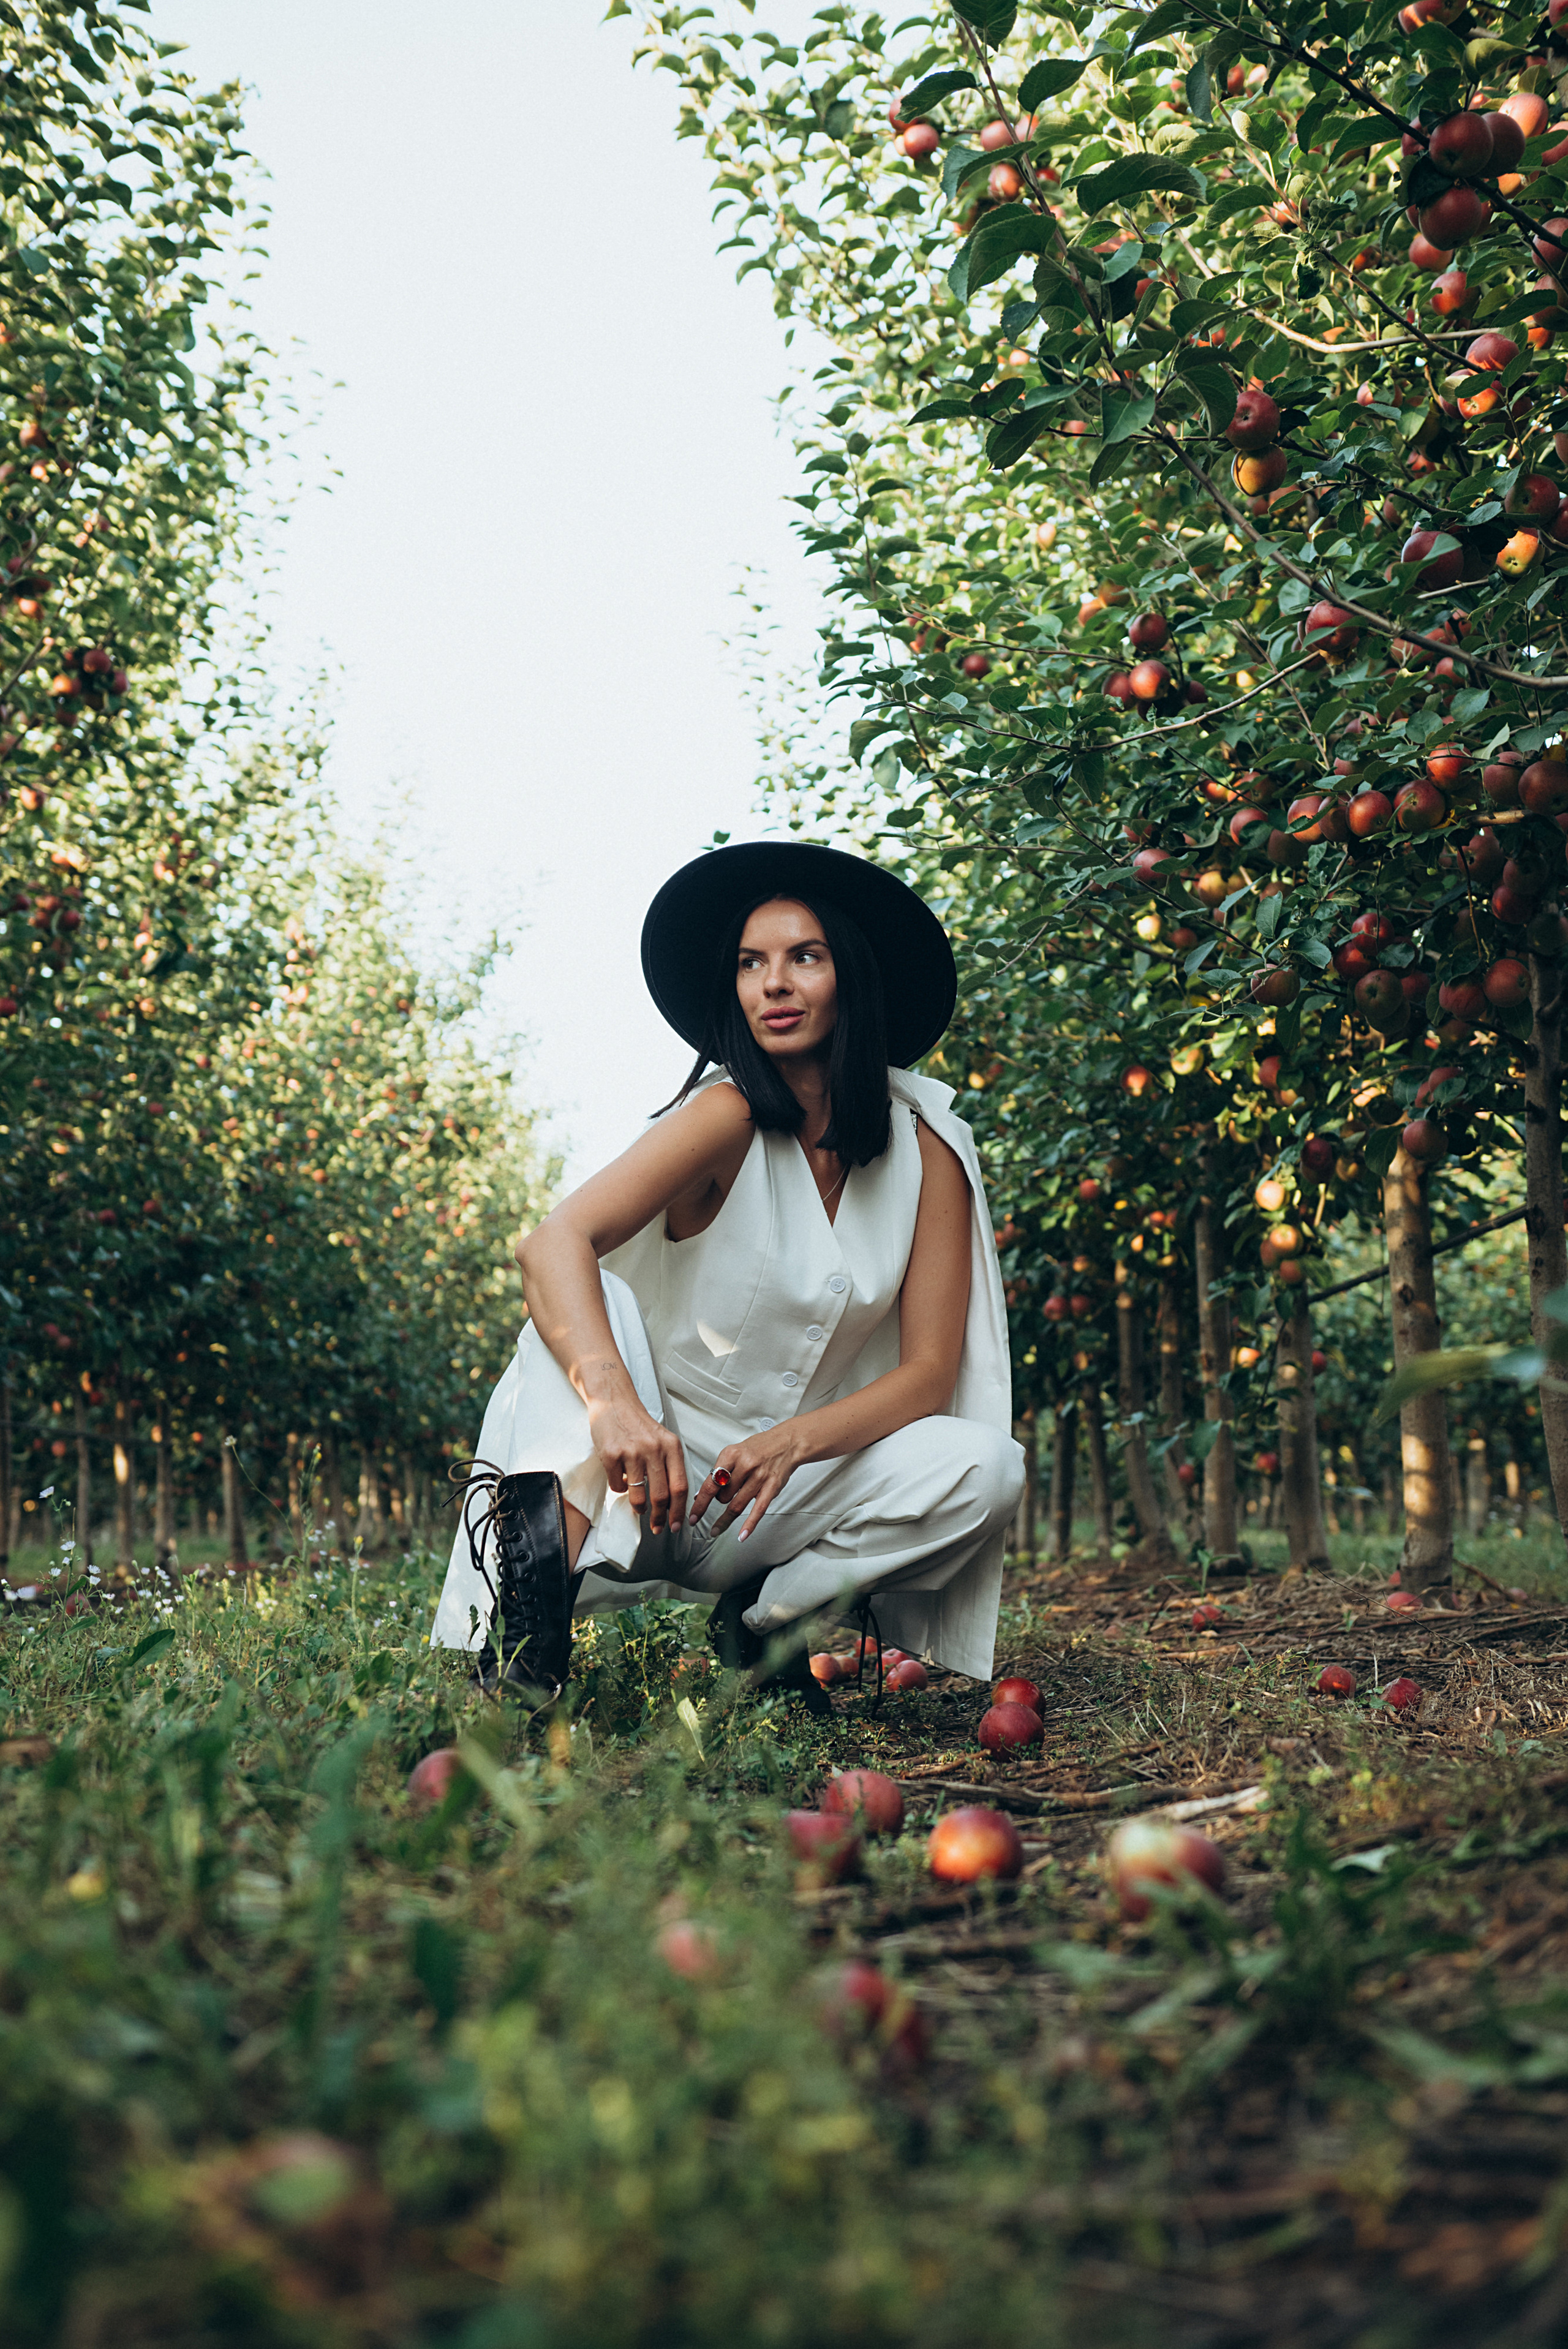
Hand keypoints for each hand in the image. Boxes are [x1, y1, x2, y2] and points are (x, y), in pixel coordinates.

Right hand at [587, 1396, 687, 1534]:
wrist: (614, 1402)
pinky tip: (620, 1477)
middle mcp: (654, 1449)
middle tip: (658, 1527)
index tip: (677, 1525)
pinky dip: (619, 1488)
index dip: (679, 1511)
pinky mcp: (611, 1454)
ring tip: (639, 1507)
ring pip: (638, 1495)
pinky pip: (617, 1486)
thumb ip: (670, 1466)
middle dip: (660, 1517)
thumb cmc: (639, 1426)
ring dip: (639, 1507)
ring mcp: (631, 1452)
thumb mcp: (663, 1440)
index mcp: (671, 1447)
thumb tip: (672, 1502)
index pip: (680, 1486)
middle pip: (661, 1495)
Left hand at [692, 1423, 805, 1543]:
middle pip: (723, 1496)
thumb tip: (700, 1495)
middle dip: (719, 1501)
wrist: (787, 1442)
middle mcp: (745, 1465)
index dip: (700, 1504)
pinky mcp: (772, 1487)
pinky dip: (749, 1525)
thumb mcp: (733, 1453)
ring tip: (717, 1528)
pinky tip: (742, 1536)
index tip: (692, 1517)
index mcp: (731, 1454)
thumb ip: (718, 1472)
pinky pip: (758, 1510)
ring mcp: (760, 1477)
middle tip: (723, 1497)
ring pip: (736, 1505)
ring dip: (725, 1519)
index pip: (710, 1484)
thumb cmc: (758, 1448)